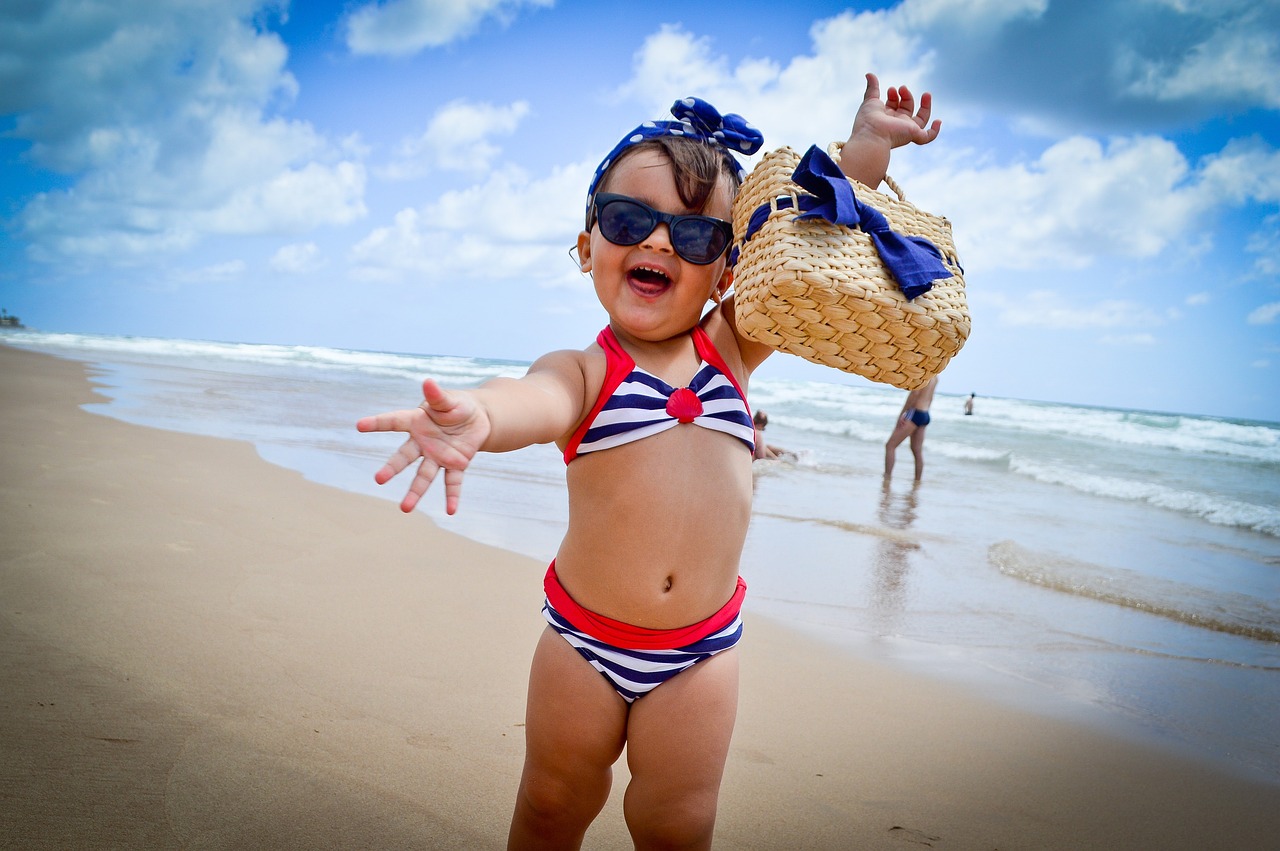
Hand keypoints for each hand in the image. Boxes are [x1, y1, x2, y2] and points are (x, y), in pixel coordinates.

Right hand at [355, 378, 490, 514]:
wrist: (477, 418)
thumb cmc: (457, 406)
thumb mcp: (449, 399)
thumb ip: (438, 396)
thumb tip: (428, 382)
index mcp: (417, 422)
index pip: (394, 422)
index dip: (377, 423)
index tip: (359, 425)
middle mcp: (423, 443)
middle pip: (404, 457)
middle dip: (392, 468)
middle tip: (379, 479)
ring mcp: (438, 456)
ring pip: (424, 476)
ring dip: (415, 492)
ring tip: (405, 508)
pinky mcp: (456, 465)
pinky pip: (452, 482)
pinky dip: (452, 496)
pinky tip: (451, 510)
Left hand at [839, 72, 940, 186]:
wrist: (871, 134)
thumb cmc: (868, 120)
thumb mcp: (870, 100)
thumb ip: (873, 87)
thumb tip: (869, 74)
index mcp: (885, 118)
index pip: (894, 105)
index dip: (894, 96)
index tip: (891, 89)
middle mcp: (896, 125)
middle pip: (907, 109)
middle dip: (906, 96)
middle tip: (902, 88)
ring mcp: (906, 131)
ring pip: (920, 120)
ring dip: (925, 106)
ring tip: (926, 94)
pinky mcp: (913, 135)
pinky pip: (927, 137)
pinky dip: (935, 131)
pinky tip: (938, 121)